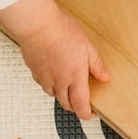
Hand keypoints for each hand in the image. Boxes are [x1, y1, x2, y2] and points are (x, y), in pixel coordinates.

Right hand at [0, 0, 108, 118]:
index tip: (90, 113)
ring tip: (65, 86)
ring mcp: (44, 76)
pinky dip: (48, 84)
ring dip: (60, 94)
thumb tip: (104, 76)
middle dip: (74, 106)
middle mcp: (59, 80)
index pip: (81, 106)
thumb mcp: (86, 45)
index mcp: (75, 77)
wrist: (37, 24)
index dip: (86, 114)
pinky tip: (50, 74)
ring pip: (52, 94)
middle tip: (80, 100)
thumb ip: (96, 63)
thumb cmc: (61, 30)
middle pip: (66, 104)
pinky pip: (41, 83)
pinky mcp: (33, 69)